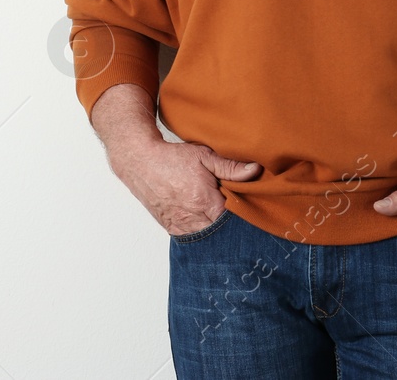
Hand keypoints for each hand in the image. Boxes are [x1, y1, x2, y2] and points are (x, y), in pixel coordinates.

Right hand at [109, 138, 263, 236]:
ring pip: (207, 239)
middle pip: (222, 232)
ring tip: (221, 218)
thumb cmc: (173, 159)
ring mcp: (181, 227)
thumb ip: (230, 166)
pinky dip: (202, 233)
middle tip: (237, 215)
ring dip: (216, 231)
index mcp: (204, 201)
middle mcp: (193, 219)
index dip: (244, 215)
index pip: (234, 219)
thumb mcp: (204, 156)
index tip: (249, 208)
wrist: (141, 163)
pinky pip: (192, 239)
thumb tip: (255, 170)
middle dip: (231, 226)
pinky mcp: (171, 229)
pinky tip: (206, 223)